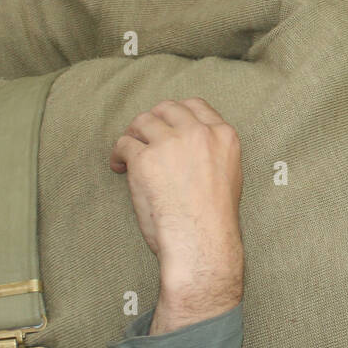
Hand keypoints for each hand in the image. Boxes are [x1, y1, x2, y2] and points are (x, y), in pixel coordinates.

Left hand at [110, 98, 244, 333]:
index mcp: (223, 136)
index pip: (196, 106)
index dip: (177, 112)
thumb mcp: (229, 175)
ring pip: (142, 121)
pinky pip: (124, 144)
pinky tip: (119, 167)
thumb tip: (190, 152)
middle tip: (143, 135)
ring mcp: (170, 144)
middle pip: (167, 108)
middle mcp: (198, 133)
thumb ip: (214, 154)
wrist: (202, 241)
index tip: (168, 123)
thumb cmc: (215, 220)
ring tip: (128, 153)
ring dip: (133, 135)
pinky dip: (118, 155)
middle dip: (153, 119)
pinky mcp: (144, 159)